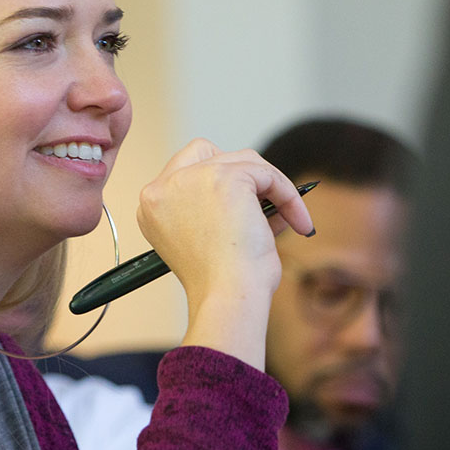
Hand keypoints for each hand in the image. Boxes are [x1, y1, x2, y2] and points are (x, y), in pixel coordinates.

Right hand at [135, 139, 312, 367]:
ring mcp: (191, 178)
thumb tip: (263, 193)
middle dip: (239, 173)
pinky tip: (298, 221)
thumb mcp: (206, 240)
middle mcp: (163, 187)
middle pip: (207, 153)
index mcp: (151, 205)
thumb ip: (219, 210)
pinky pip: (267, 174)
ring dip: (269, 186)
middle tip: (265, 201)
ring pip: (242, 160)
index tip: (242, 205)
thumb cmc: (219, 282)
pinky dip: (287, 194)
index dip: (214, 182)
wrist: (226, 296)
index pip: (183, 171)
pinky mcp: (224, 177)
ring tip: (289, 217)